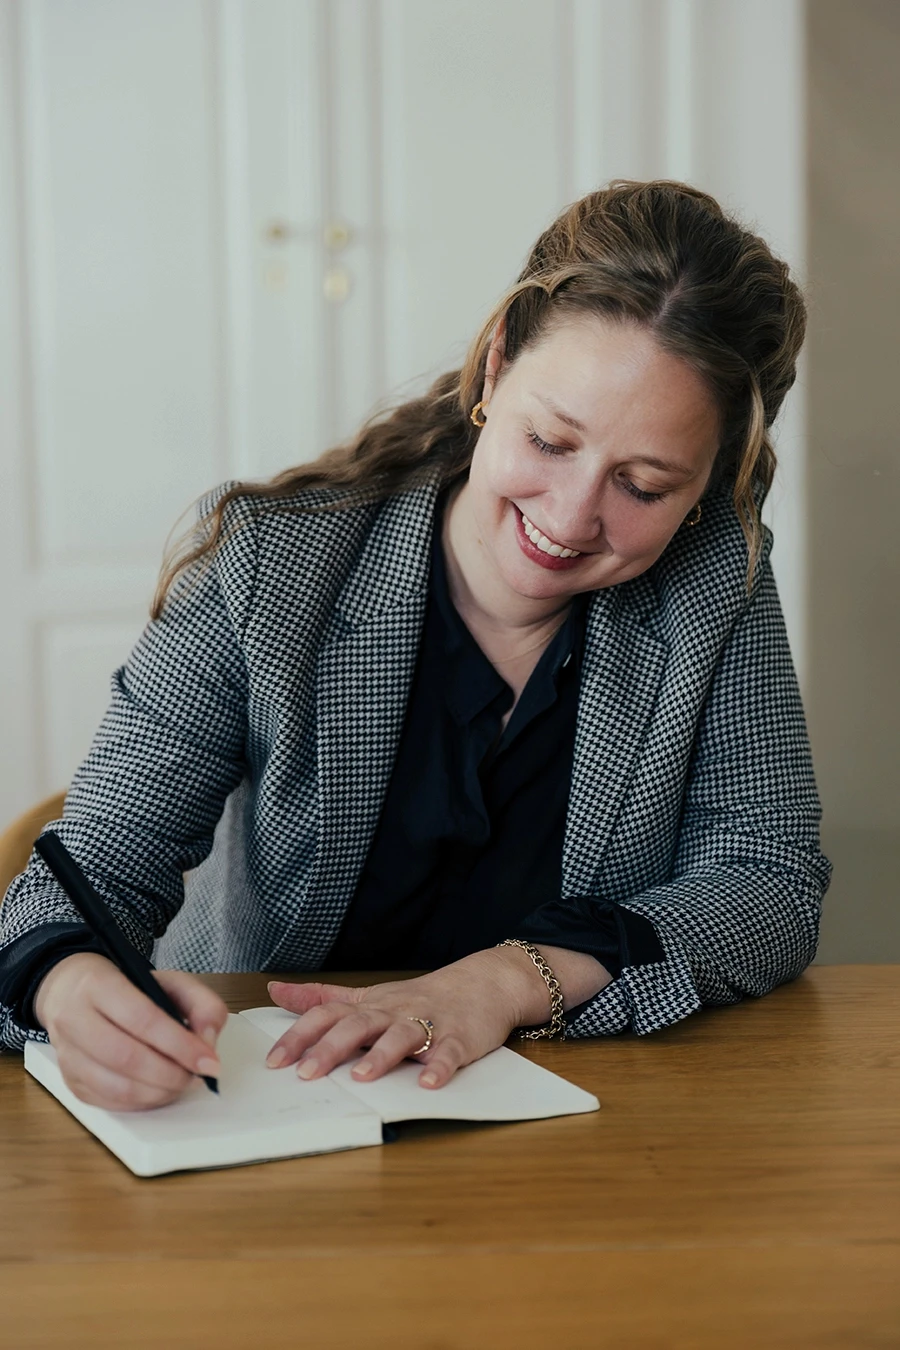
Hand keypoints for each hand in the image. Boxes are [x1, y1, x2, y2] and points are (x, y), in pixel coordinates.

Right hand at [33, 952, 228, 1111]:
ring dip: (158, 1092)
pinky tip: (159, 1090)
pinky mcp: (70, 1080)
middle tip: (196, 1075)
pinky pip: (108, 1102)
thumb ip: (201, 1003)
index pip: (143, 1019)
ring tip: (181, 1083)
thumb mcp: (169, 980)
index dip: (180, 1045)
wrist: (73, 991)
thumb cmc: (126, 987)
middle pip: (126, 1057)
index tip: (208, 1061)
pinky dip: (141, 1102)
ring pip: (115, 1086)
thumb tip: (208, 1040)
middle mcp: (74, 1019)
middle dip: (170, 1074)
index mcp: (99, 984)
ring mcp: (67, 1053)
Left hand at [265, 947, 545, 1089]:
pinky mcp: (459, 1038)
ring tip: (362, 1078)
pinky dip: (439, 1067)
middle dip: (332, 1048)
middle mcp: (394, 1012)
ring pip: (401, 1036)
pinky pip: (449, 1052)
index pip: (328, 1015)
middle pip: (359, 1024)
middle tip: (307, 1073)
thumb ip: (323, 997)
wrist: (484, 983)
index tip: (274, 1061)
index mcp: (371, 1006)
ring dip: (382, 1056)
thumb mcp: (369, 995)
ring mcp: (428, 1024)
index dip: (300, 1036)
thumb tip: (276, 991)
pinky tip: (429, 1084)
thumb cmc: (421, 997)